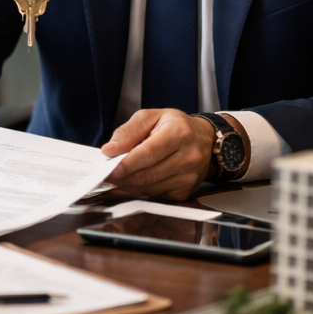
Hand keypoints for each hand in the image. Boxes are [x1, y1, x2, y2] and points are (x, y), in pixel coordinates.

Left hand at [101, 109, 215, 201]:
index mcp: (178, 133)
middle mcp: (188, 157)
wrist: (204, 140)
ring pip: (149, 188)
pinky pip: (156, 196)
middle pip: (147, 174)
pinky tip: (136, 181)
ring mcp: (189, 177)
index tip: (109, 167)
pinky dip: (141, 190)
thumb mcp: (150, 117)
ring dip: (129, 185)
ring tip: (119, 176)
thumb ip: (128, 131)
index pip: (148, 153)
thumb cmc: (176, 126)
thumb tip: (110, 149)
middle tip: (107, 173)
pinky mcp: (185, 191)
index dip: (126, 163)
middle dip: (122, 177)